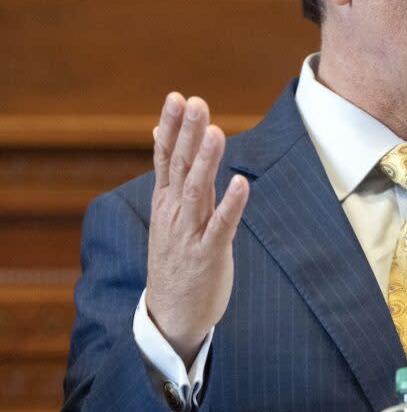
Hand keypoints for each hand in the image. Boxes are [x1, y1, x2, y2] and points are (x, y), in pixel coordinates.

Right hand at [146, 93, 248, 365]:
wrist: (172, 315)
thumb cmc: (176, 259)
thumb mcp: (168, 214)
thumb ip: (171, 174)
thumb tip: (161, 133)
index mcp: (165, 201)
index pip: (165, 157)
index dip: (172, 127)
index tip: (178, 97)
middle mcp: (174, 213)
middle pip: (179, 166)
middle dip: (187, 133)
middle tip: (195, 102)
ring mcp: (189, 234)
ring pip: (196, 191)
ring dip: (206, 162)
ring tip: (216, 133)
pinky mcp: (208, 254)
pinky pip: (221, 226)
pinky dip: (230, 204)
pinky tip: (241, 183)